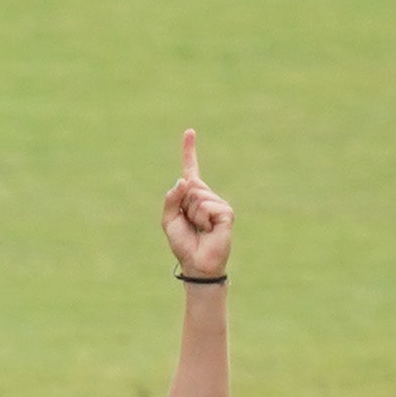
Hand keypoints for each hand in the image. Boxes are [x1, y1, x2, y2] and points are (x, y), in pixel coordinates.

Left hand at [162, 129, 233, 276]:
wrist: (197, 264)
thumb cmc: (183, 243)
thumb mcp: (168, 219)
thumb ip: (171, 198)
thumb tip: (185, 180)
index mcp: (192, 196)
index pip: (191, 169)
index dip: (189, 151)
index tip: (189, 132)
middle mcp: (207, 196)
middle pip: (190, 186)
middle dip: (184, 205)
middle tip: (191, 224)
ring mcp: (218, 203)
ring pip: (197, 196)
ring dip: (193, 215)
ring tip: (200, 229)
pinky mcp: (226, 213)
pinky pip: (207, 206)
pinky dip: (203, 219)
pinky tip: (208, 230)